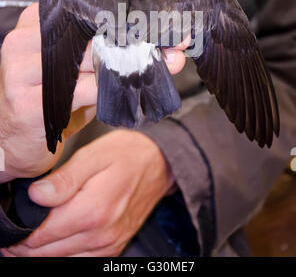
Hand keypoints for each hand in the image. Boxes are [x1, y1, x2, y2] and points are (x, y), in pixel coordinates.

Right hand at [0, 3, 186, 182]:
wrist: (11, 141)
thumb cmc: (52, 102)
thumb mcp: (84, 73)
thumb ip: (118, 57)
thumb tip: (174, 53)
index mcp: (39, 21)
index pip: (91, 11)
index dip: (132, 19)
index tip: (165, 27)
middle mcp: (27, 38)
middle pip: (94, 34)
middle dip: (138, 44)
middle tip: (170, 51)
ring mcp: (23, 66)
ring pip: (91, 59)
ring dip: (129, 68)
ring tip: (153, 70)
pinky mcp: (27, 98)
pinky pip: (83, 89)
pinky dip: (109, 92)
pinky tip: (124, 96)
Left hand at [2, 130, 174, 256]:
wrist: (160, 163)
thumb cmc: (127, 154)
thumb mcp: (94, 156)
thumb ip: (64, 179)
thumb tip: (35, 196)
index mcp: (93, 211)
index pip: (41, 234)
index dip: (19, 233)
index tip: (9, 226)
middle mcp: (101, 235)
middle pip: (47, 253)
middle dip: (25, 245)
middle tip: (12, 234)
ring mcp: (109, 244)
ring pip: (61, 261)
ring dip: (41, 253)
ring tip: (28, 239)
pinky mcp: (114, 246)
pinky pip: (80, 261)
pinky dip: (62, 255)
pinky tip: (54, 243)